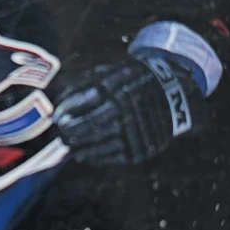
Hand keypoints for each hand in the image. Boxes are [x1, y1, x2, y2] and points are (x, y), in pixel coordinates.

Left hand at [53, 54, 205, 166]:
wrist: (173, 95)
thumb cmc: (132, 82)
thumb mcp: (112, 72)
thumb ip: (84, 85)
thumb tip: (58, 105)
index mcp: (118, 87)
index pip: (83, 102)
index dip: (66, 111)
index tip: (56, 117)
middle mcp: (127, 109)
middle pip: (89, 125)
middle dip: (70, 131)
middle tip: (61, 134)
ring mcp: (136, 130)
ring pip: (99, 143)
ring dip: (80, 147)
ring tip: (70, 145)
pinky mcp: (142, 149)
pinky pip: (113, 157)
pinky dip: (95, 157)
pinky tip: (85, 154)